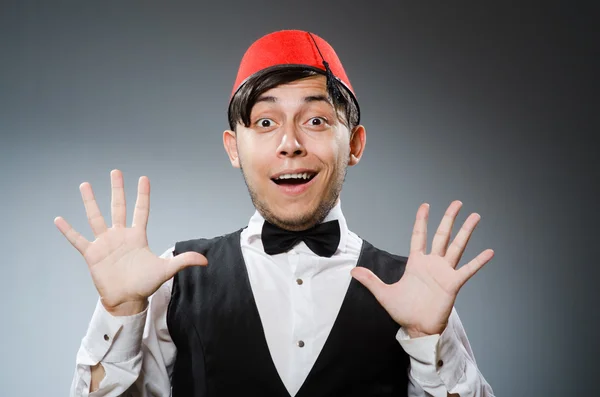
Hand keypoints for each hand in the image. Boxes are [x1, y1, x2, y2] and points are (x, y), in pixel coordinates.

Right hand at [55, 170, 206, 315]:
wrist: (127, 300)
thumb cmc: (145, 284)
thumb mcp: (166, 270)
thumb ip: (184, 261)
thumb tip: (206, 260)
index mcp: (137, 236)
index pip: (141, 211)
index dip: (143, 195)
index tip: (143, 178)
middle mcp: (120, 235)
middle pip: (119, 207)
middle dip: (118, 189)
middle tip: (115, 171)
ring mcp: (105, 243)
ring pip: (96, 217)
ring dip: (90, 201)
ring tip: (84, 184)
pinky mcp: (92, 254)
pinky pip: (78, 240)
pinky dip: (68, 231)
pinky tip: (59, 219)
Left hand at [351, 200, 493, 337]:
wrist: (417, 328)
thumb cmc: (403, 312)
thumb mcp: (384, 294)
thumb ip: (370, 280)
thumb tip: (352, 271)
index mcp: (416, 263)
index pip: (419, 236)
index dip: (422, 221)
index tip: (425, 205)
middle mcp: (432, 264)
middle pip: (442, 235)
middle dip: (449, 218)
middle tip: (458, 202)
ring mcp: (444, 272)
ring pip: (457, 247)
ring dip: (466, 232)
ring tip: (476, 217)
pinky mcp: (453, 284)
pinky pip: (467, 270)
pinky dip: (478, 261)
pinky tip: (489, 251)